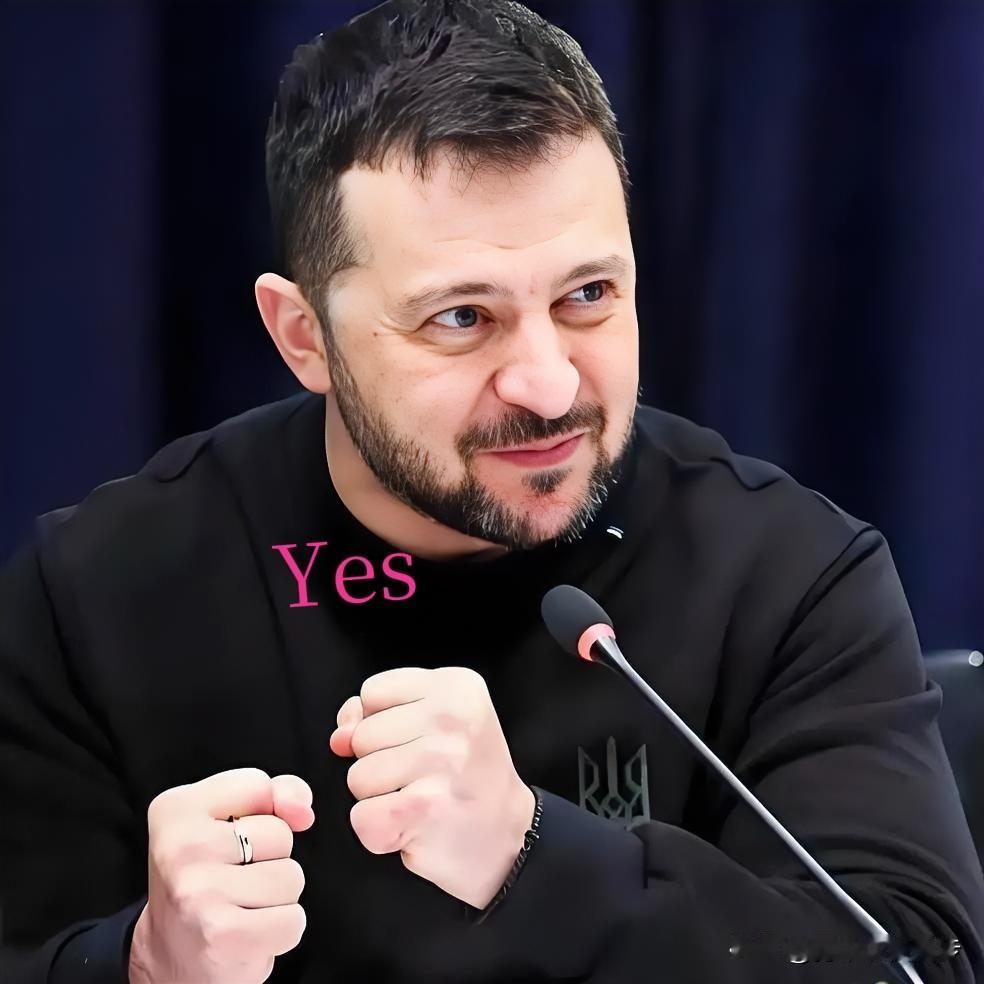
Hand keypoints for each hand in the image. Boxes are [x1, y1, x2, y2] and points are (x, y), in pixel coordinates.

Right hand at [128, 767, 313, 983]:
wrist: (170, 954)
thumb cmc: (208, 876)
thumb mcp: (229, 816)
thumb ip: (274, 793)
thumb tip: (303, 810)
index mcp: (176, 809)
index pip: (259, 786)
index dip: (261, 814)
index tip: (228, 839)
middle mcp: (182, 847)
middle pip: (281, 834)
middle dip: (271, 858)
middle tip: (232, 879)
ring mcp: (200, 892)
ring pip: (291, 877)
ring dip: (277, 897)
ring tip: (240, 906)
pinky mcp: (223, 936)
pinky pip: (293, 921)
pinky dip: (281, 930)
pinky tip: (247, 933)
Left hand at [329, 667, 535, 909]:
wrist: (510, 837)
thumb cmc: (467, 778)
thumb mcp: (434, 725)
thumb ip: (379, 714)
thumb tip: (339, 735)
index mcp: (456, 686)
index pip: (372, 692)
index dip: (381, 723)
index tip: (419, 741)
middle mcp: (452, 718)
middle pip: (361, 736)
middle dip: (379, 763)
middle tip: (425, 777)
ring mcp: (441, 762)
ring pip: (358, 777)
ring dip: (380, 799)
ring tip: (421, 800)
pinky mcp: (425, 808)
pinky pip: (362, 817)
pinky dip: (380, 832)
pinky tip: (415, 828)